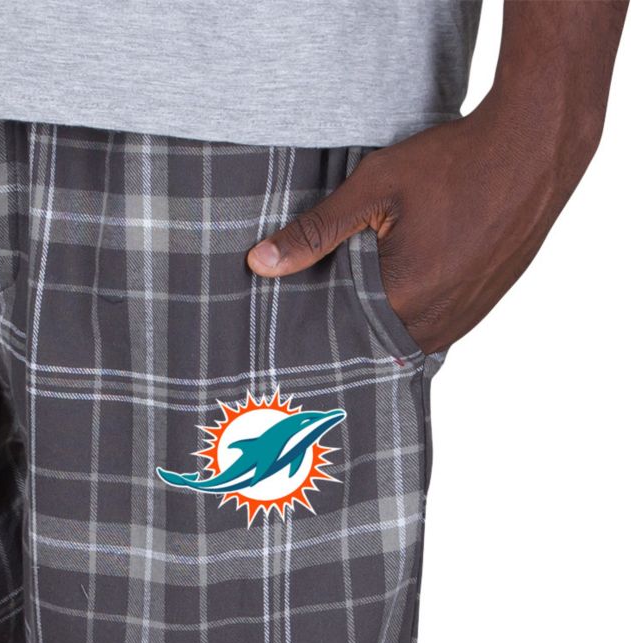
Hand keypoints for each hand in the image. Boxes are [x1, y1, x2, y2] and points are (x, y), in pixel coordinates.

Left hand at [246, 91, 600, 354]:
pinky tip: (394, 290)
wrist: (532, 150)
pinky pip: (429, 329)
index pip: (337, 337)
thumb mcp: (373, 188)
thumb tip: (259, 264)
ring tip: (356, 296)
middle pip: (368, 344)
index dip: (313, 328)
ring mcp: (460, 323)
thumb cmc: (452, 164)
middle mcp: (432, 327)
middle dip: (343, 328)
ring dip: (377, 323)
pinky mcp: (477, 311)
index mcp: (401, 304)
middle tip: (319, 305)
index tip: (290, 321)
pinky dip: (407, 315)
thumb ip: (316, 232)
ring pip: (399, 339)